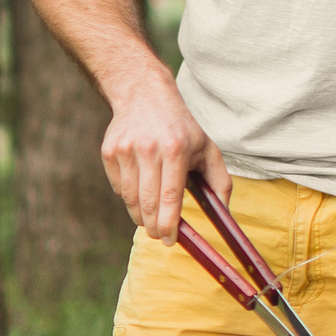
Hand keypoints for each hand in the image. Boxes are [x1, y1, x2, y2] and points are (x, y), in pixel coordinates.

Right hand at [101, 70, 229, 241]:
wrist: (144, 95)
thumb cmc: (182, 128)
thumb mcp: (208, 148)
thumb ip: (220, 182)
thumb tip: (225, 216)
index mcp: (176, 149)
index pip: (170, 197)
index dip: (169, 224)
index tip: (170, 240)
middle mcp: (148, 149)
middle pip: (147, 203)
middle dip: (154, 227)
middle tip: (160, 236)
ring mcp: (125, 150)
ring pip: (130, 199)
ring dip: (140, 215)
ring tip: (150, 218)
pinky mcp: (110, 151)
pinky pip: (118, 188)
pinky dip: (129, 197)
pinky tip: (140, 189)